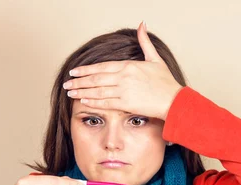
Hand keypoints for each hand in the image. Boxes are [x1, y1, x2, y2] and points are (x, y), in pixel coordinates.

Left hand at [63, 22, 182, 120]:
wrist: (173, 100)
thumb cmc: (166, 82)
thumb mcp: (155, 58)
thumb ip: (145, 42)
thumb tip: (142, 24)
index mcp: (128, 66)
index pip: (102, 67)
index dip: (86, 69)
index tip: (75, 71)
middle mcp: (124, 77)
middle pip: (96, 78)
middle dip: (79, 81)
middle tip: (66, 83)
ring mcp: (124, 91)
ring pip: (98, 90)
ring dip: (82, 91)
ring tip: (70, 92)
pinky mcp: (126, 104)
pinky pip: (105, 103)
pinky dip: (93, 102)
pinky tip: (83, 101)